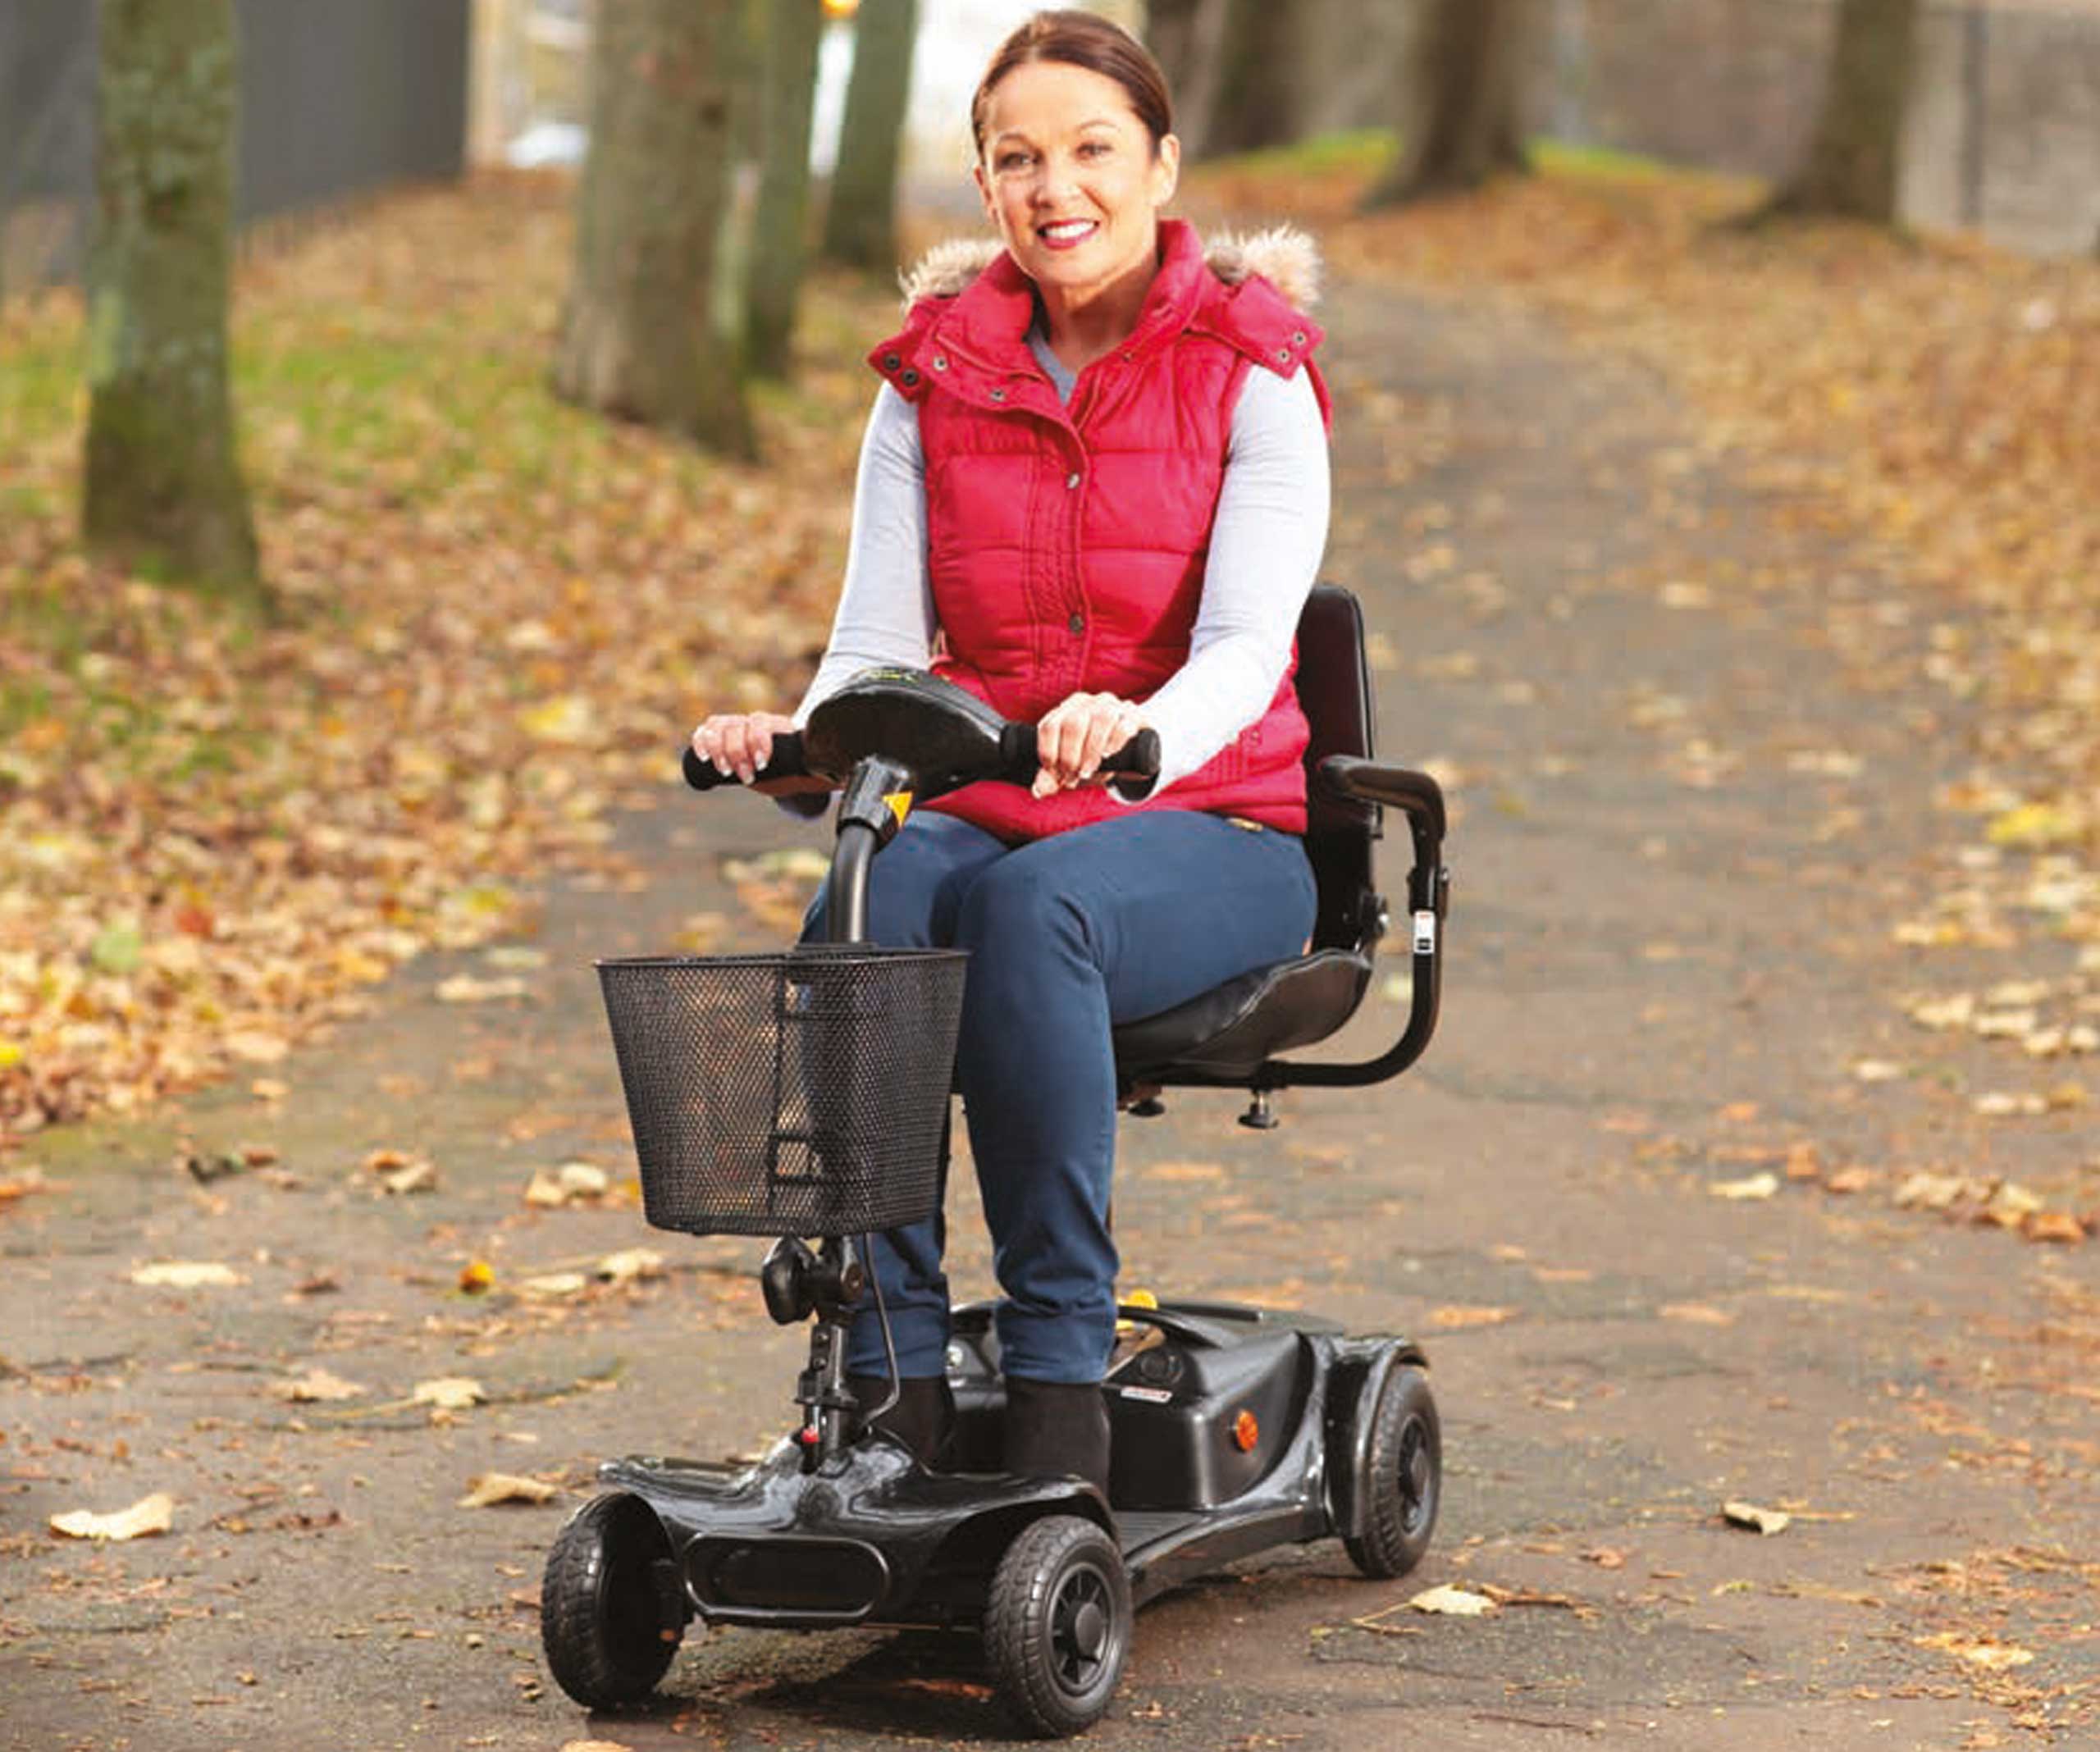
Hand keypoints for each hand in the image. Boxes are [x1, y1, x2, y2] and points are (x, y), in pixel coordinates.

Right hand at [690, 710, 825, 794]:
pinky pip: (705, 731)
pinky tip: (702, 758)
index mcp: (776, 725)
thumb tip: (850, 777)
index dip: (758, 742)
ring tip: (727, 772)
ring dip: (718, 750)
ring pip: (719, 727)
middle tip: (746, 776)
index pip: (761, 724)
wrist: (785, 760)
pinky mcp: (721, 737)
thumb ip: (829, 770)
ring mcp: (736, 727)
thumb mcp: (813, 766)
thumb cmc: (799, 764)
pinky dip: (700, 742)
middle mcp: (754, 722)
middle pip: (737, 727)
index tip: (763, 765)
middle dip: (738, 753)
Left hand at [1031, 692, 1147, 798]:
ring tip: (1088, 771)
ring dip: (1091, 751)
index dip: (1048, 753)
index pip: (1049, 726)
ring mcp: (1113, 707)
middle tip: (1073, 777)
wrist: (1131, 753)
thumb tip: (1039, 791)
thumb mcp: (1071, 767)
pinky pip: (1124, 723)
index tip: (1055, 774)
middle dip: (1070, 756)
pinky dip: (1114, 741)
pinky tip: (1108, 755)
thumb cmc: (1093, 757)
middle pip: (1073, 723)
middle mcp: (1089, 704)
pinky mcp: (1135, 716)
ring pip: (1100, 719)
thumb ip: (1052, 777)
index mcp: (1067, 710)